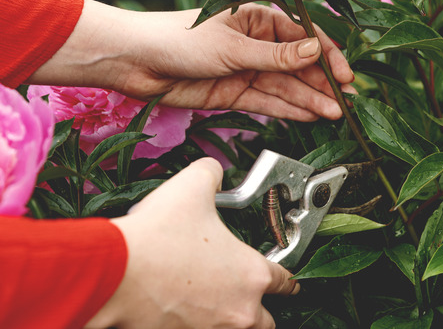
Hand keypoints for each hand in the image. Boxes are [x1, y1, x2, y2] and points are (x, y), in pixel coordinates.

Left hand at [29, 0, 355, 120]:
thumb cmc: (180, 39)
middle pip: (299, 66)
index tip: (345, 77)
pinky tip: (310, 116)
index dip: (327, 57)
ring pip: (287, 87)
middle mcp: (257, 44)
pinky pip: (269, 102)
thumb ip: (277, 56)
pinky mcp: (235, 93)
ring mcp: (247, 70)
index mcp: (259, 20)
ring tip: (335, 114)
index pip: (304, 39)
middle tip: (345, 103)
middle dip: (323, 85)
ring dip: (310, 100)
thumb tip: (316, 52)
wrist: (136, 62)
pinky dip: (289, 110)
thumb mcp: (234, 47)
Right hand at [86, 158, 298, 327]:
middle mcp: (238, 310)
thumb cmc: (155, 236)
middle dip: (259, 311)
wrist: (112, 274)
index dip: (288, 278)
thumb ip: (211, 174)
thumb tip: (213, 169)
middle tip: (249, 300)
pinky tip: (182, 311)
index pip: (285, 281)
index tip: (289, 282)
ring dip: (230, 322)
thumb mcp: (192, 187)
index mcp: (251, 274)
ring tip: (215, 307)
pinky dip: (196, 325)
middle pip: (265, 322)